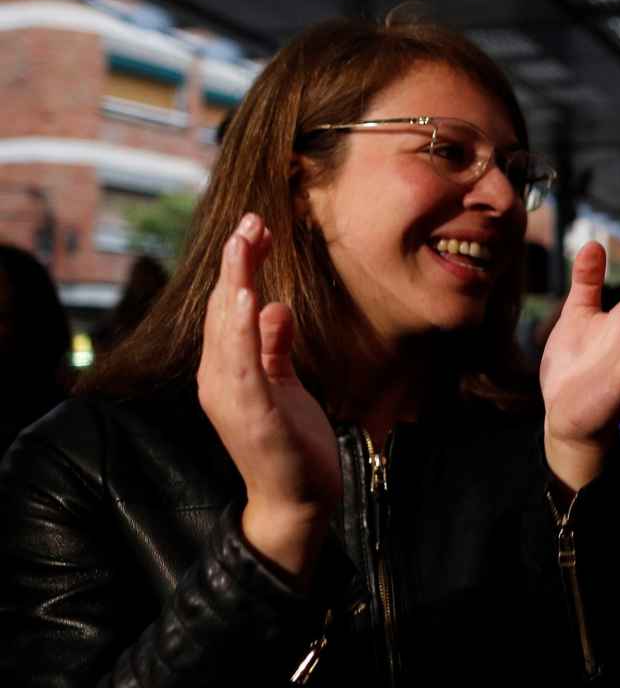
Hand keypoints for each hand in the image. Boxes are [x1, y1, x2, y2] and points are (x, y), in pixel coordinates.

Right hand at [196, 212, 337, 583]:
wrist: (297, 500)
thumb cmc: (290, 442)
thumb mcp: (283, 384)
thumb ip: (275, 346)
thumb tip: (274, 306)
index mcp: (226, 370)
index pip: (229, 308)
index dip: (239, 267)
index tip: (255, 228)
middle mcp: (219, 379)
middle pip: (224, 311)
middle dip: (236, 264)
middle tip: (250, 221)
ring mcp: (231, 398)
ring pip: (228, 332)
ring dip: (235, 286)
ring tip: (243, 248)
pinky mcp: (252, 415)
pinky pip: (245, 366)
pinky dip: (246, 333)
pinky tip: (252, 302)